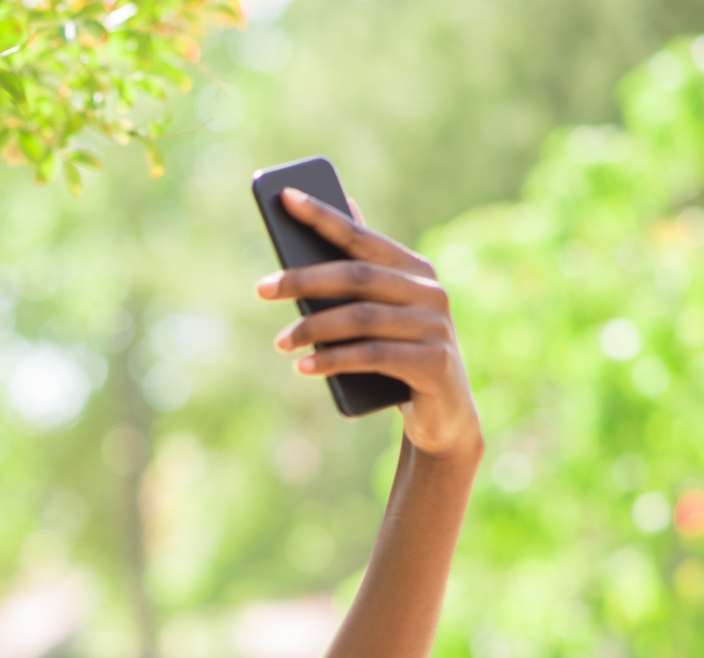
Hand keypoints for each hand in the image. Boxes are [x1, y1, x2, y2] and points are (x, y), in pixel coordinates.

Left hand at [256, 187, 482, 459]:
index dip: (324, 216)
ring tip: (279, 342)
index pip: (361, 237)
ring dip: (313, 329)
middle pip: (356, 277)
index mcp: (414, 269)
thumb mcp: (380, 312)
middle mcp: (430, 291)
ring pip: (362, 318)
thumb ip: (360, 271)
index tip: (285, 198)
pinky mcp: (434, 362)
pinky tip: (303, 367)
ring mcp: (435, 326)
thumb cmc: (400, 353)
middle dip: (304, 279)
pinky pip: (374, 356)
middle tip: (261, 287)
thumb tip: (340, 208)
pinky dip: (334, 361)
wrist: (442, 412)